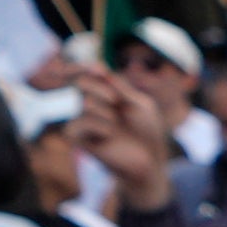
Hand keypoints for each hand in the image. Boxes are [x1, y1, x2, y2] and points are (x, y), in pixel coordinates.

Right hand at [80, 67, 185, 204]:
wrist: (149, 160)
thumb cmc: (147, 131)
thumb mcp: (140, 104)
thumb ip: (121, 87)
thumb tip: (99, 68)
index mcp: (104, 93)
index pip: (85, 74)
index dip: (82, 66)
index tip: (97, 68)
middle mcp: (89, 104)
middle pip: (82, 82)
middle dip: (101, 88)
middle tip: (116, 101)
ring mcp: (83, 120)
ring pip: (85, 102)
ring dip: (107, 112)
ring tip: (118, 125)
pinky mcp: (77, 137)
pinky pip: (81, 122)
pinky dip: (101, 126)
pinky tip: (110, 135)